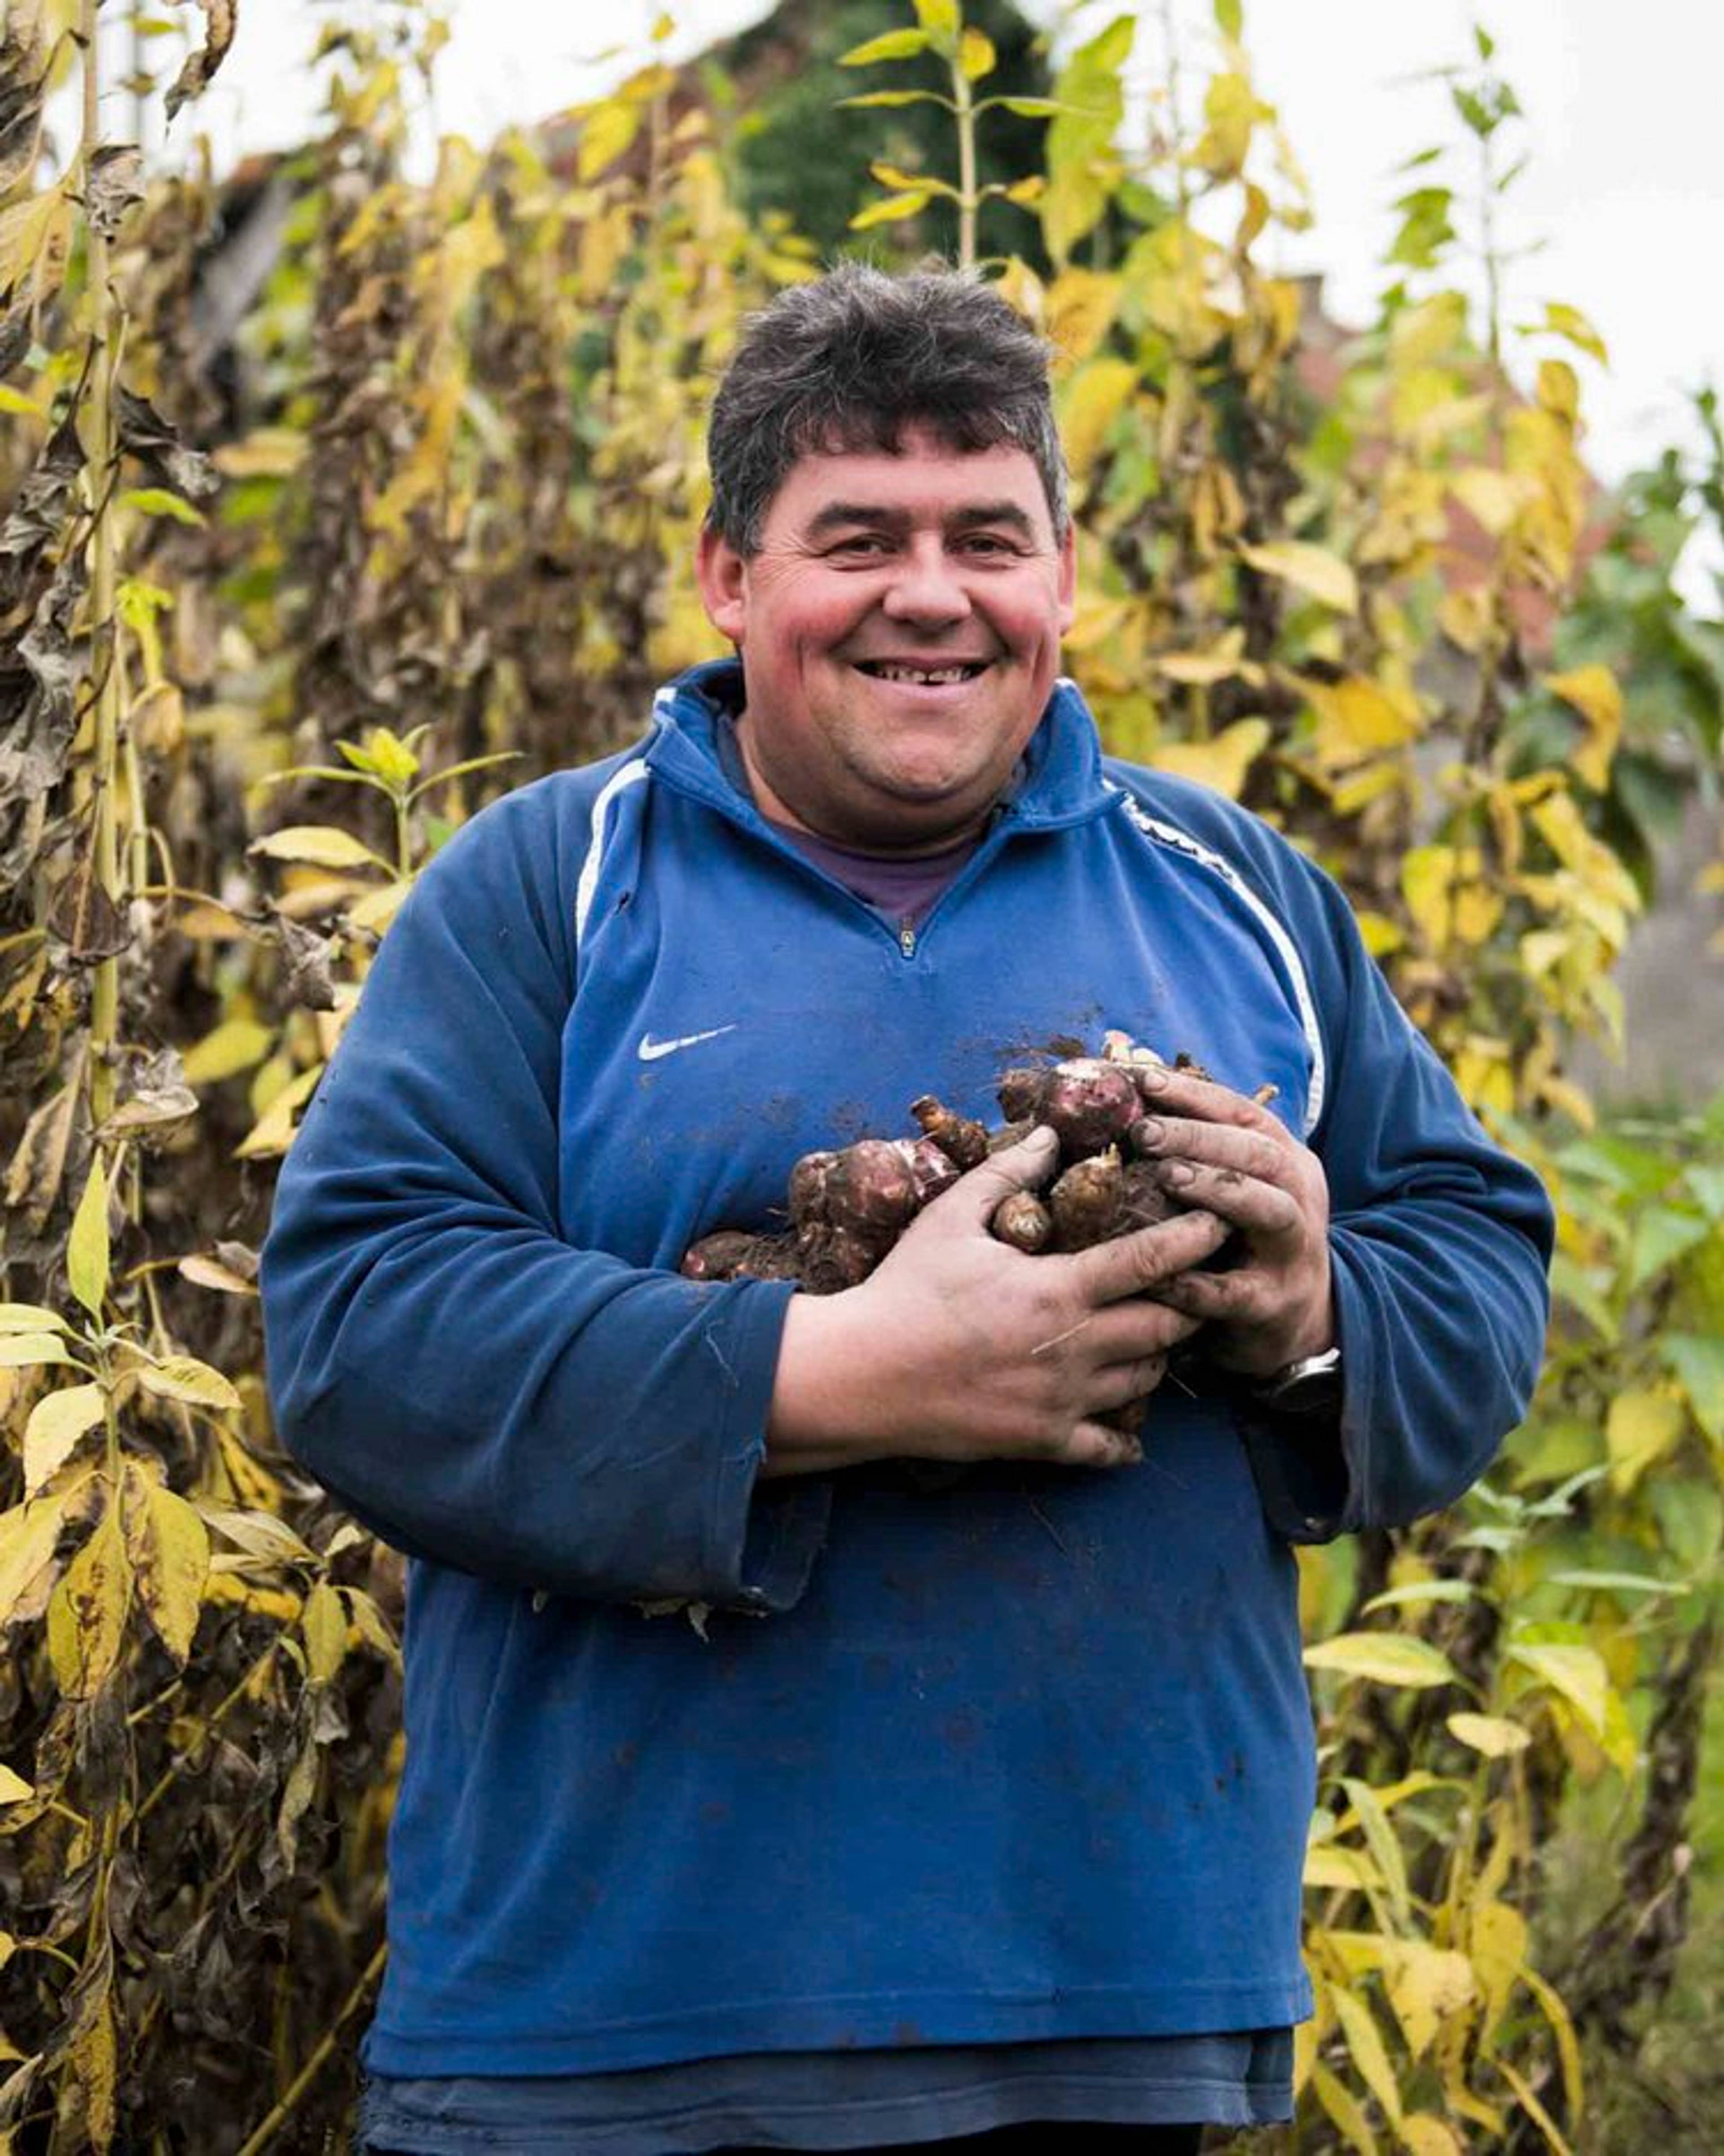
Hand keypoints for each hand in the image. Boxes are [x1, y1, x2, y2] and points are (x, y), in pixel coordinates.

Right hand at [763, 1127, 1227, 1477]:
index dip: (1195, 1238)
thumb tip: (1048, 1134)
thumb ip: (1007, 1175)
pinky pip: (1108, 1448)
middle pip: (1167, 1326)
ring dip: (1158, 1357)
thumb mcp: (951, 1218)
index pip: (1151, 1259)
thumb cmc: (906, 1289)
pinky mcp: (1043, 1440)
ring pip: (1145, 1382)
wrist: (861, 1374)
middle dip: (1192, 1302)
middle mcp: (1074, 1347)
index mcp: (1058, 1288)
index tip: (1220, 1221)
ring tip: (1158, 1338)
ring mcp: (1063, 1399)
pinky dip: (1126, 1438)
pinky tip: (1128, 1427)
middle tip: (1199, 1283)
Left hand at [1127, 1063, 1333, 1378]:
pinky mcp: (1274, 1303)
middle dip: (1201, 1137)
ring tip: (1166, 1176)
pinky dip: (1197, 1282)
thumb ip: (1203, 1149)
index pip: (1245, 1115)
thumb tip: (1134, 1096)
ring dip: (1217, 1189)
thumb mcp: (1241, 1185)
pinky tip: (1158, 1274)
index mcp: (1286, 1160)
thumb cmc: (1247, 1239)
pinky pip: (1235, 1291)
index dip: (1197, 1096)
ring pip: (1267, 1209)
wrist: (1299, 1319)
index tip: (1146, 1081)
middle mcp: (1298, 1197)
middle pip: (1260, 1154)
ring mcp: (1292, 1250)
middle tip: (1145, 1131)